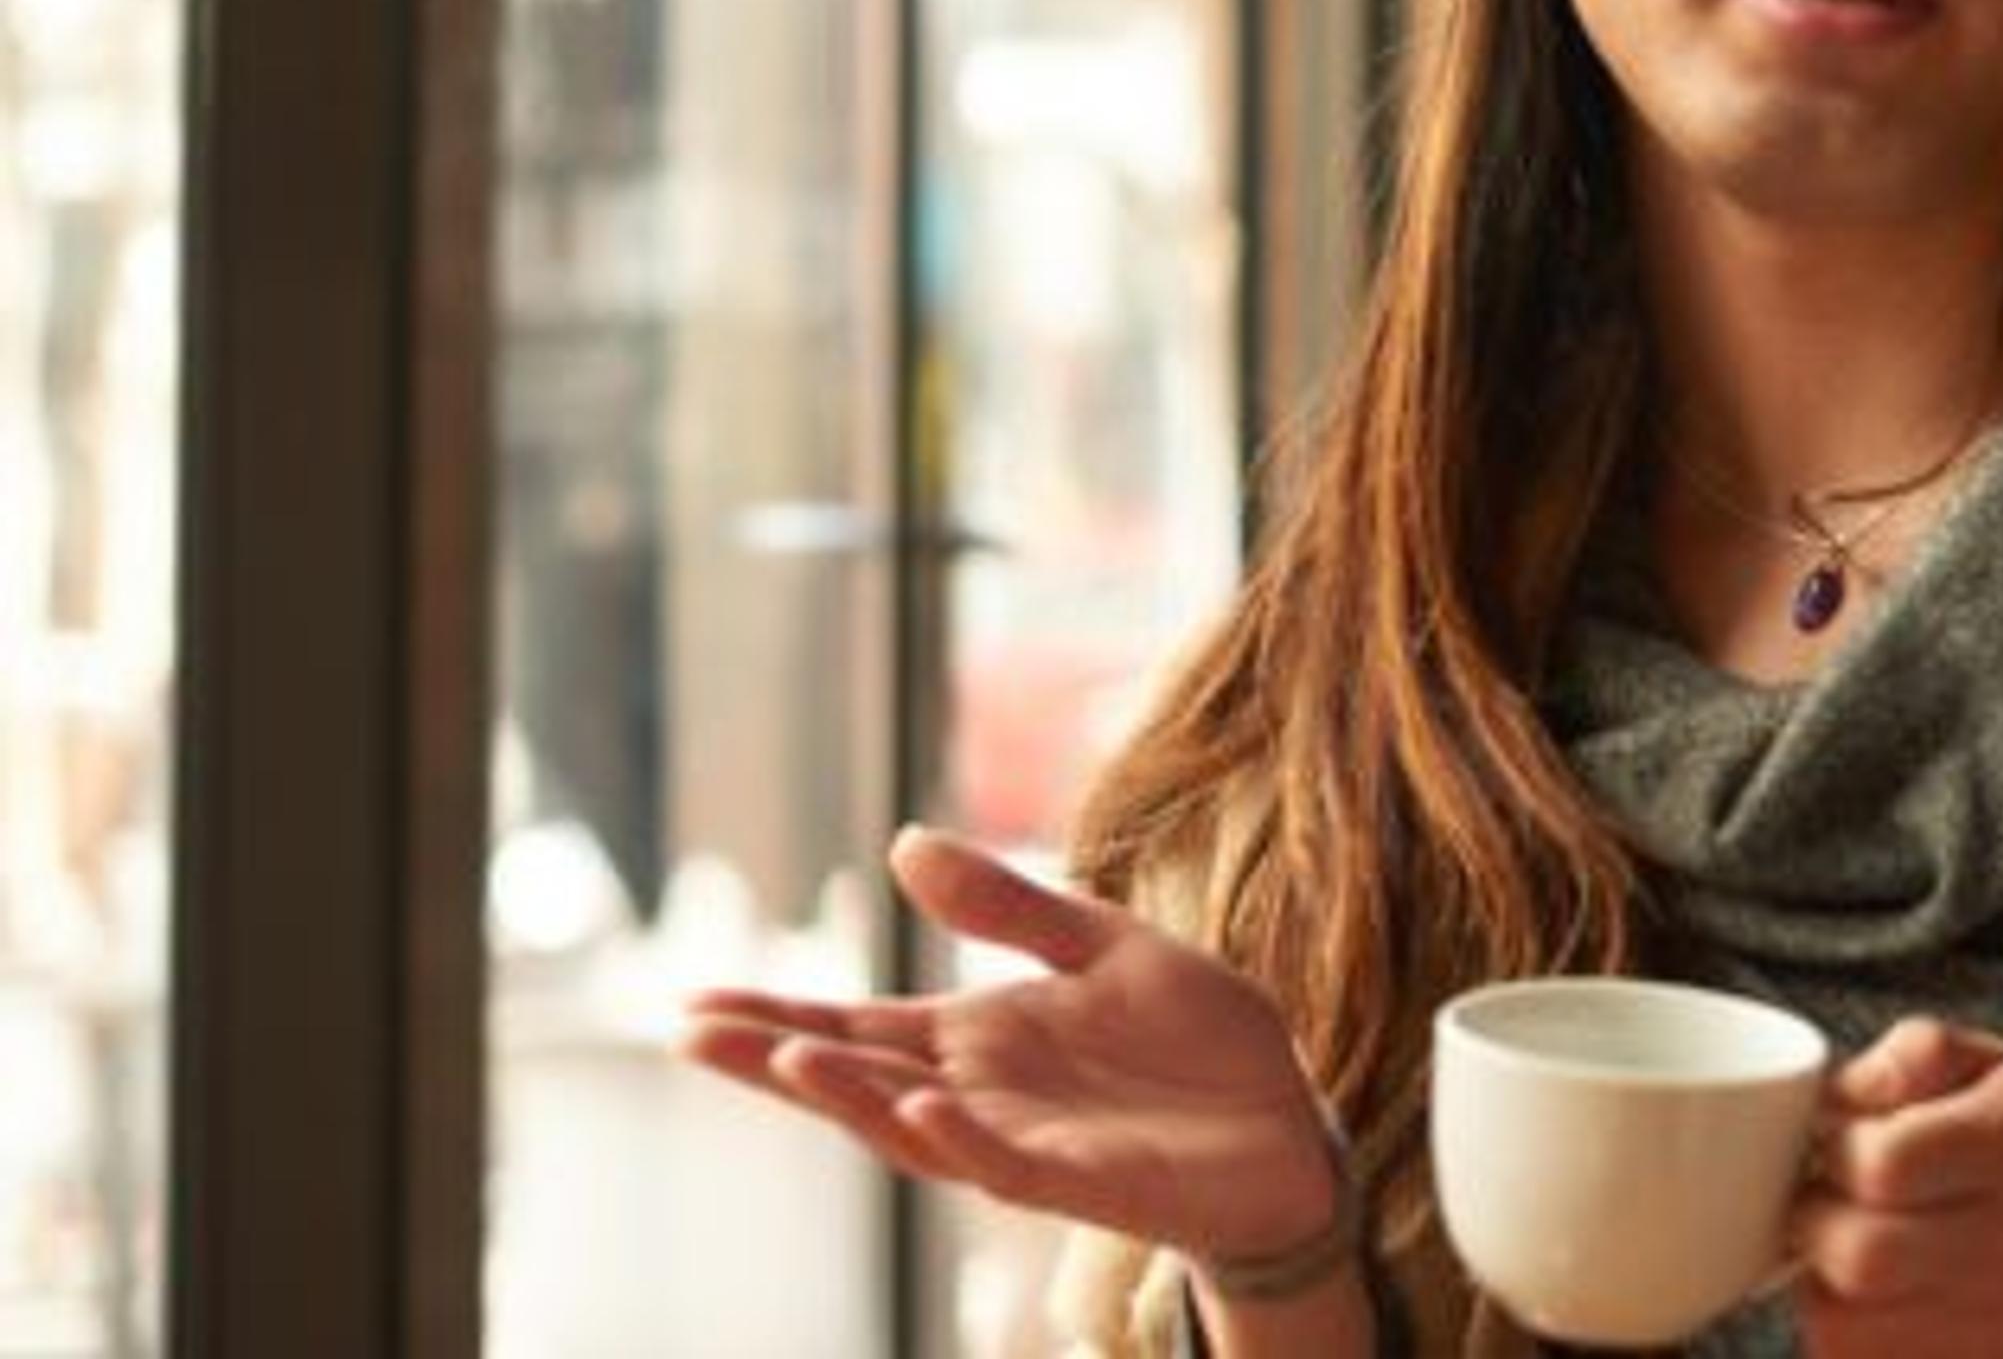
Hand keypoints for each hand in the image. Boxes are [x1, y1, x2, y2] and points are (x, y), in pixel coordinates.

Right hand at [678, 826, 1341, 1264]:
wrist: (1288, 1122)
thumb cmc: (1195, 1041)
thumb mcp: (1103, 946)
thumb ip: (1009, 907)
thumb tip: (903, 844)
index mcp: (979, 1038)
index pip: (857, 1023)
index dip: (778, 1010)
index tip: (690, 999)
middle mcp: (980, 1094)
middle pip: (856, 1076)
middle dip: (776, 1055)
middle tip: (690, 1029)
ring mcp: (1022, 1142)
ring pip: (911, 1126)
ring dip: (850, 1096)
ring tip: (787, 1055)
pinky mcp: (1079, 1182)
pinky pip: (1004, 1162)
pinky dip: (957, 1138)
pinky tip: (916, 1107)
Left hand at [1789, 1021, 2002, 1358]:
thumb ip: (1920, 1052)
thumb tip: (1839, 1094)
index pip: (1885, 1164)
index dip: (1842, 1151)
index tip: (1852, 1143)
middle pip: (1861, 1257)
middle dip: (1817, 1223)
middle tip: (1833, 1202)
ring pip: (1847, 1331)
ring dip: (1825, 1287)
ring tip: (1855, 1250)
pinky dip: (1855, 1339)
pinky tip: (1883, 1301)